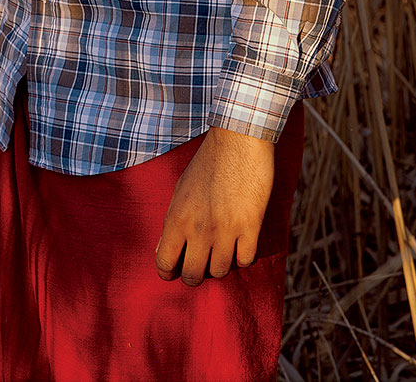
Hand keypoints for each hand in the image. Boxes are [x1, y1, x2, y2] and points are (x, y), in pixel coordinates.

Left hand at [155, 126, 274, 284]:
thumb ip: (172, 220)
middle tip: (200, 265)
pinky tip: (240, 244)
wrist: (239, 139)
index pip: (165, 263)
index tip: (174, 270)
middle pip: (193, 275)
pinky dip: (242, 256)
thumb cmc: (208, 162)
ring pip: (221, 271)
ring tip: (221, 251)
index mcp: (178, 218)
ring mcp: (226, 230)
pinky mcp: (251, 226)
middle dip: (194, 275)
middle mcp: (200, 229)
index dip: (168, 272)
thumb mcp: (181, 188)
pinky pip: (245, 261)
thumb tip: (164, 249)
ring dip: (220, 264)